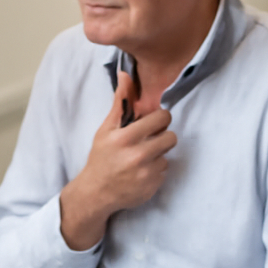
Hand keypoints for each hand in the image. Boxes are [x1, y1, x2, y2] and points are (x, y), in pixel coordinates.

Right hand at [58, 73, 176, 249]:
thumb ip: (120, 103)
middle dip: (161, 137)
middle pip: (171, 137)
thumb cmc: (101, 157)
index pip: (162, 118)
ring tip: (142, 157)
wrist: (97, 193)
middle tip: (148, 140)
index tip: (152, 123)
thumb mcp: (106, 129)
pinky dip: (156, 170)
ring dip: (158, 154)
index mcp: (125, 138)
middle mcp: (138, 156)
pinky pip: (165, 171)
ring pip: (168, 154)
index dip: (159, 119)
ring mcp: (147, 173)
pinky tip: (141, 171)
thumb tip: (125, 74)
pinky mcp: (153, 186)